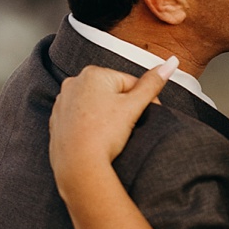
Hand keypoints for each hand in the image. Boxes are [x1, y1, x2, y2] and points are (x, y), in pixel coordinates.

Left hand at [48, 58, 176, 186]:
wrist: (78, 166)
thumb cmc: (103, 135)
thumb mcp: (133, 107)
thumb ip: (152, 83)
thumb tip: (171, 62)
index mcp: (93, 73)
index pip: (129, 82)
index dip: (142, 100)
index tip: (146, 116)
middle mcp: (73, 83)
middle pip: (111, 93)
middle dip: (123, 107)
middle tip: (127, 127)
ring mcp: (63, 102)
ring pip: (96, 106)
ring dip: (107, 117)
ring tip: (111, 135)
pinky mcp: (57, 121)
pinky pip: (81, 119)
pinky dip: (90, 126)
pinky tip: (96, 138)